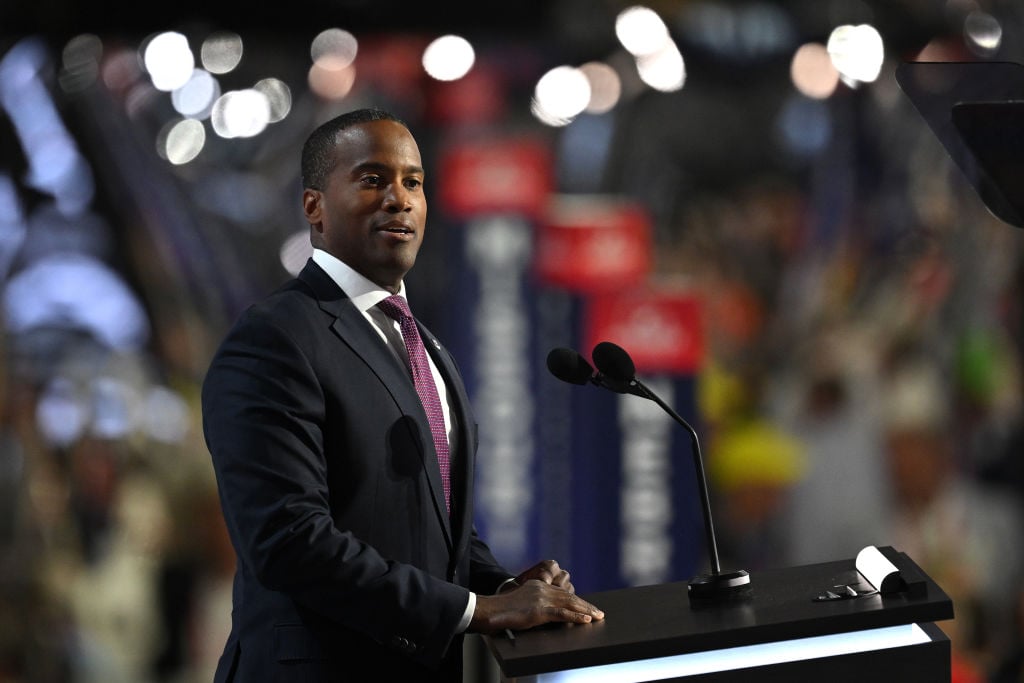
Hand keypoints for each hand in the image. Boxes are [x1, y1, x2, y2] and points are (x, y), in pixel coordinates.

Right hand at [470, 560, 603, 634]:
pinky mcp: (539, 610)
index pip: (563, 593)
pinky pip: (563, 613)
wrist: (490, 610)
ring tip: (598, 616)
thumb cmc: (501, 611)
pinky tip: (586, 620)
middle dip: (586, 605)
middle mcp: (542, 589)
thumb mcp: (520, 602)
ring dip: (586, 610)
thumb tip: (543, 612)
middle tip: (599, 613)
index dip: (577, 600)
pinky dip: (576, 617)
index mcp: (538, 586)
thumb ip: (533, 602)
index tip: (588, 607)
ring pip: (569, 603)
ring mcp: (541, 599)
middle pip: (569, 596)